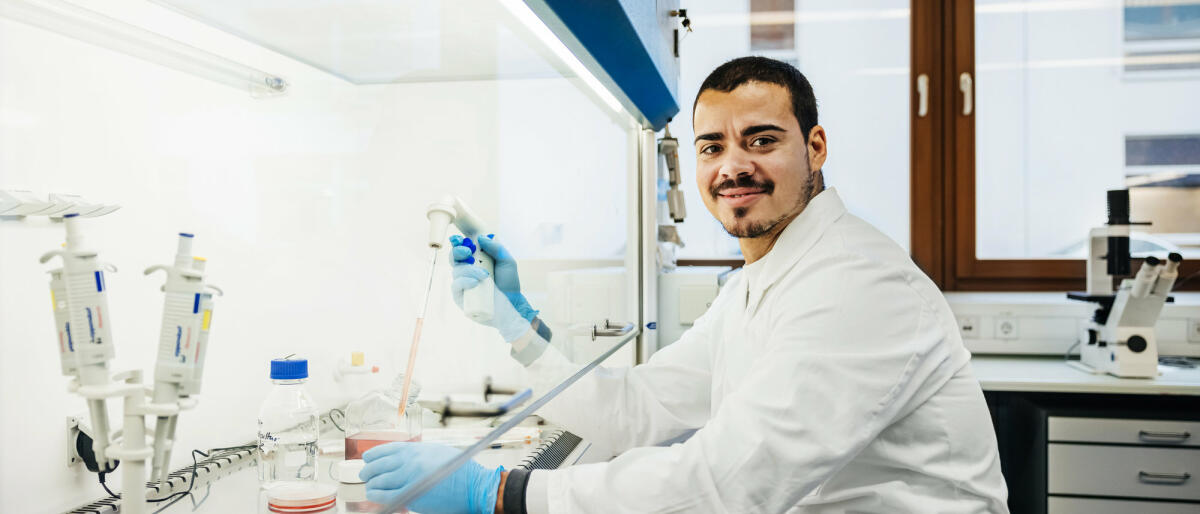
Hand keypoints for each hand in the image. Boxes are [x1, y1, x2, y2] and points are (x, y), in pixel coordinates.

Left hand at [360, 442, 502, 513]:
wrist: (472, 485)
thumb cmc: (459, 470)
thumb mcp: (437, 452)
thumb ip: (418, 454)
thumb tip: (402, 459)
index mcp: (416, 449)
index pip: (386, 449)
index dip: (373, 455)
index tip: (367, 458)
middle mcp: (409, 461)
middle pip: (379, 465)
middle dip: (368, 470)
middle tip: (364, 474)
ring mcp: (409, 478)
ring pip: (379, 480)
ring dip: (370, 483)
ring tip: (368, 485)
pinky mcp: (411, 495)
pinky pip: (385, 494)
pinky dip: (376, 494)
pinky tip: (373, 494)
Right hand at [450, 235, 537, 341]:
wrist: (511, 305)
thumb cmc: (509, 284)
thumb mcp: (507, 262)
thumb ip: (496, 248)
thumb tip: (481, 238)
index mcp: (476, 260)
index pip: (461, 247)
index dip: (457, 242)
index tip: (459, 238)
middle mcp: (467, 270)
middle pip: (453, 257)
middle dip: (458, 251)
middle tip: (469, 252)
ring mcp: (463, 283)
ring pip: (456, 271)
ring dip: (470, 270)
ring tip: (485, 275)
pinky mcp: (461, 296)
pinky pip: (456, 286)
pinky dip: (465, 282)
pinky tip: (475, 283)